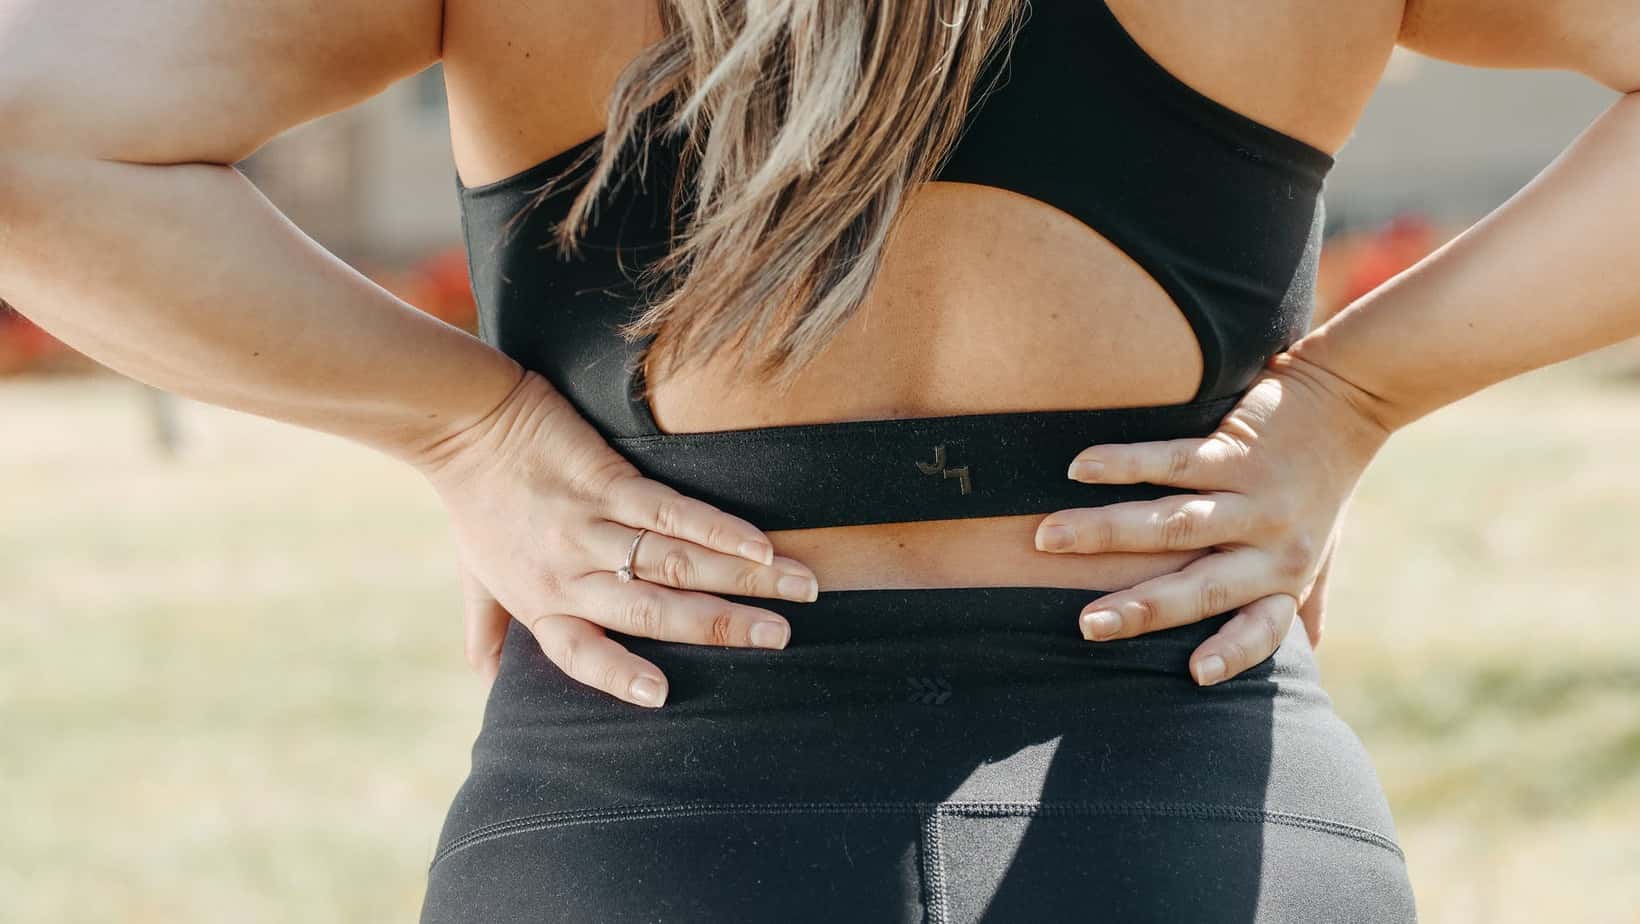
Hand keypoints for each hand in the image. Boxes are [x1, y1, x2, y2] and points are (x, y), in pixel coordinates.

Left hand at [415, 370, 819, 707]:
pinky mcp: (605, 479)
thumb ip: (488, 631)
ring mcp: (590, 526)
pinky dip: (719, 530)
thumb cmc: (472, 502)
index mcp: (542, 604)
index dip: (620, 676)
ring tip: (799, 590)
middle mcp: (569, 573)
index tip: (663, 696)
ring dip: (743, 578)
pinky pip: (670, 511)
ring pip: (676, 563)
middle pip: (655, 611)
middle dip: (725, 627)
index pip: (583, 655)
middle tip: (783, 639)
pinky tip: (761, 543)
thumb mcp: (473, 576)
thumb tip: (488, 683)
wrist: (462, 423)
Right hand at [1032, 349, 1392, 685]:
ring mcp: (1252, 497)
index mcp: (1285, 577)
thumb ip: (1308, 599)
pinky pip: (1174, 460)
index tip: (1194, 675)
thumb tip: (1312, 652)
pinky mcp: (1236, 448)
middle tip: (1086, 625)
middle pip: (1201, 586)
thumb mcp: (1323, 548)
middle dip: (1141, 608)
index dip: (1233, 652)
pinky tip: (1080, 467)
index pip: (1262, 629)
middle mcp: (1270, 545)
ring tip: (1049, 538)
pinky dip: (1123, 464)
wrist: (1350, 399)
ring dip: (1106, 532)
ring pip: (1174, 523)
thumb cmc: (1323, 483)